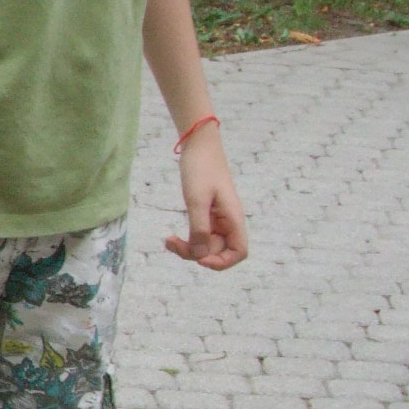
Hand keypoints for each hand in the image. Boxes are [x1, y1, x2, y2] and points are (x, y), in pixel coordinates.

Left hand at [165, 133, 247, 270]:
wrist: (198, 146)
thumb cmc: (200, 168)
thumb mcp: (196, 199)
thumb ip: (199, 228)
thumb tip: (199, 256)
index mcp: (233, 218)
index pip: (239, 252)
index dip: (222, 262)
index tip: (200, 259)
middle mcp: (229, 221)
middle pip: (218, 251)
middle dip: (196, 254)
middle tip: (172, 243)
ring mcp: (218, 219)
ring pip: (207, 245)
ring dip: (188, 248)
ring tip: (168, 241)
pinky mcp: (207, 215)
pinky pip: (200, 236)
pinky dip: (187, 239)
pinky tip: (171, 237)